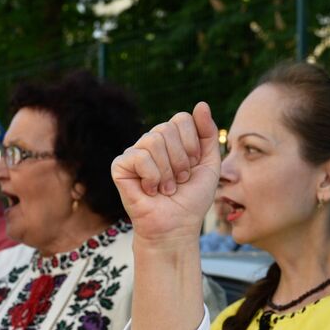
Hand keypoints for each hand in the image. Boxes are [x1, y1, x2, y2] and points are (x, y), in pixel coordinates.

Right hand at [111, 102, 220, 247]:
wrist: (177, 226)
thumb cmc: (192, 199)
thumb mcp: (209, 164)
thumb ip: (208, 134)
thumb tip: (201, 104)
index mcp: (171, 139)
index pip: (182, 119)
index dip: (192, 144)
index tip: (193, 166)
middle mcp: (151, 142)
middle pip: (168, 128)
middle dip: (181, 160)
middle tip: (179, 180)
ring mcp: (135, 152)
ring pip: (153, 140)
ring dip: (167, 171)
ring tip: (166, 188)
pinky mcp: (120, 166)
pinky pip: (139, 156)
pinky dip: (151, 176)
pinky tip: (150, 189)